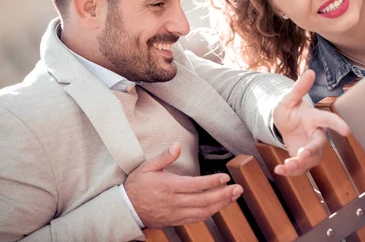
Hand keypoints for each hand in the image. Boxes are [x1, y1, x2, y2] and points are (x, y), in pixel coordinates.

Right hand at [124, 143, 242, 228]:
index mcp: (168, 186)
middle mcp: (174, 202)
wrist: (126, 209)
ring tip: (234, 196)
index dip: (212, 181)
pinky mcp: (176, 220)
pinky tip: (221, 206)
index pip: (195, 185)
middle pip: (203, 200)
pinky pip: (197, 218)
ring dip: (221, 204)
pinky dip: (211, 212)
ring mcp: (176, 213)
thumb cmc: (137, 185)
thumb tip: (177, 145)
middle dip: (223, 194)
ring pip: (203, 211)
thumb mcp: (147, 166)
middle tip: (238, 188)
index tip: (225, 177)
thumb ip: (164, 156)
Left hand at [273, 69, 350, 176]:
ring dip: (300, 164)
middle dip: (312, 150)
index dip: (338, 125)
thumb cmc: (290, 110)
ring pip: (311, 160)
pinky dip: (290, 171)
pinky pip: (301, 168)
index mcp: (315, 118)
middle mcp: (316, 134)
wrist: (283, 125)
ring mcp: (311, 148)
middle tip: (302, 155)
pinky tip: (279, 169)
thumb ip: (299, 88)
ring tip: (286, 166)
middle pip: (320, 144)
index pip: (329, 120)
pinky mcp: (303, 160)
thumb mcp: (289, 99)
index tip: (347, 131)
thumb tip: (310, 71)